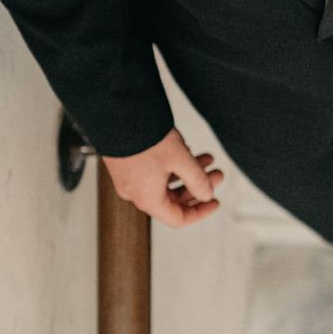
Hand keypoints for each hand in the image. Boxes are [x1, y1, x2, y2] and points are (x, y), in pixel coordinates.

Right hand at [103, 127, 223, 226]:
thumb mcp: (180, 160)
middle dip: (198, 186)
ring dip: (188, 173)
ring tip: (207, 159)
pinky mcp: (126, 166)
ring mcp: (129, 179)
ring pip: (166, 183)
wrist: (116, 115)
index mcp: (147, 198)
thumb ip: (197, 181)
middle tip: (216, 174)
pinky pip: (153, 173)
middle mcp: (136, 193)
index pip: (178, 218)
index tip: (214, 202)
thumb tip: (206, 195)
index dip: (200, 212)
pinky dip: (172, 166)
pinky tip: (186, 152)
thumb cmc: (144, 137)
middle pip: (174, 199)